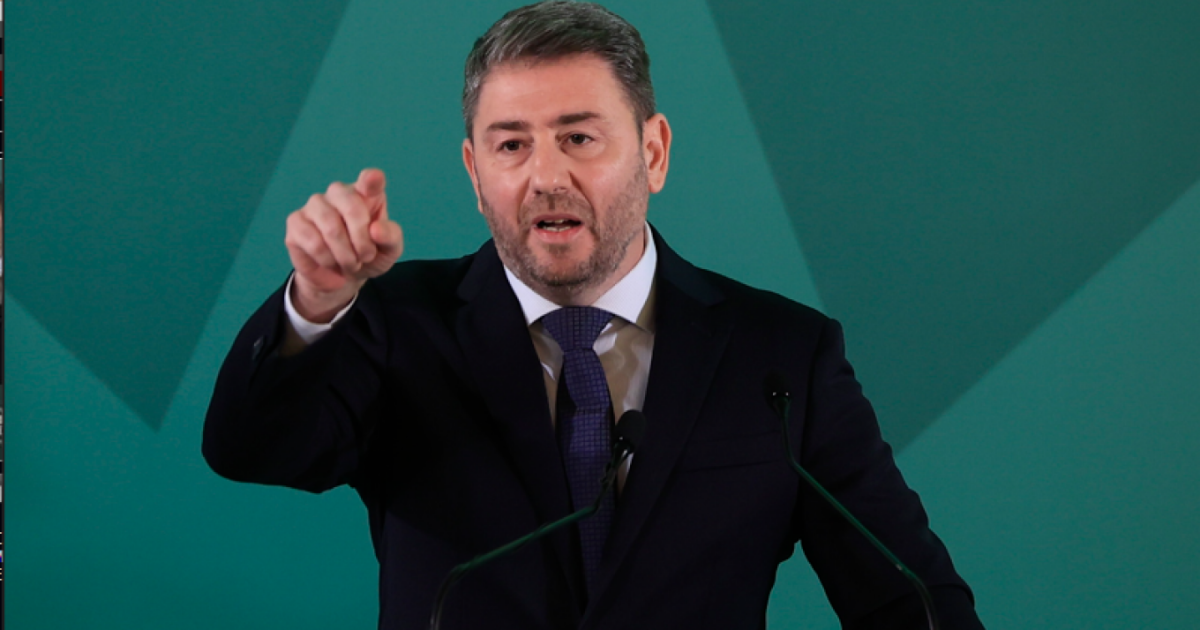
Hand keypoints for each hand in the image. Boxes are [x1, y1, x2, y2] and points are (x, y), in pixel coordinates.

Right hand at [284, 168, 403, 321]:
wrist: (341, 277)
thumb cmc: (367, 256)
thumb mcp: (389, 251)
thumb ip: (390, 237)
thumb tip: (376, 230)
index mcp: (366, 194)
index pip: (370, 180)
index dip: (372, 179)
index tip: (375, 179)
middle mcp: (339, 192)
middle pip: (350, 205)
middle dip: (362, 239)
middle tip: (366, 257)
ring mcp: (315, 204)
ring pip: (331, 227)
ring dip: (345, 254)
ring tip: (350, 263)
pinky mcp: (296, 221)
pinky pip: (313, 242)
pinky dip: (327, 260)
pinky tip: (330, 262)